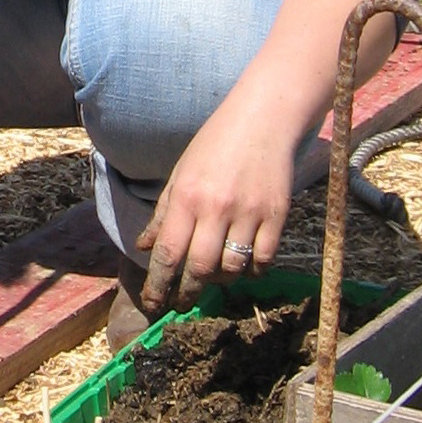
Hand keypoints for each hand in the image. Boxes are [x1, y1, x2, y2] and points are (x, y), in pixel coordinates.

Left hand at [134, 104, 297, 315]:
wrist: (264, 118)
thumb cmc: (216, 144)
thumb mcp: (181, 173)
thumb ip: (164, 213)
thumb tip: (144, 247)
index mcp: (187, 197)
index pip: (167, 252)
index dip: (158, 285)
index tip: (153, 304)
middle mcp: (216, 208)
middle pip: (199, 268)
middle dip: (186, 294)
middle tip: (181, 303)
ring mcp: (249, 212)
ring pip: (232, 268)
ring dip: (220, 281)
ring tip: (213, 277)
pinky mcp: (277, 215)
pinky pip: (263, 259)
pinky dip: (252, 271)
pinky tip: (243, 266)